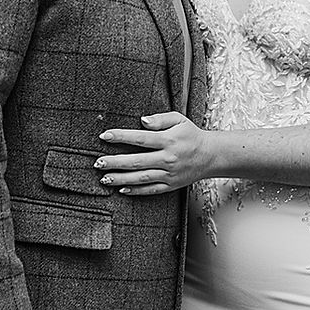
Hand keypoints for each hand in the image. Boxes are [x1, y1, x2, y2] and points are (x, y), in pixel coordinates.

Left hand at [96, 111, 210, 193]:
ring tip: (104, 177)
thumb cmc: (192, 135)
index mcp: (169, 140)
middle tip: (98, 162)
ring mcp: (169, 174)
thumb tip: (142, 120)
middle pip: (136, 161)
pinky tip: (122, 189)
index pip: (140, 138)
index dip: (121, 137)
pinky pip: (151, 190)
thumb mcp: (179, 120)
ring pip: (141, 178)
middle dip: (115, 162)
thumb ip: (160, 118)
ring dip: (120, 178)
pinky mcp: (171, 185)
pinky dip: (136, 191)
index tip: (104, 136)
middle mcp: (168, 158)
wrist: (211, 155)